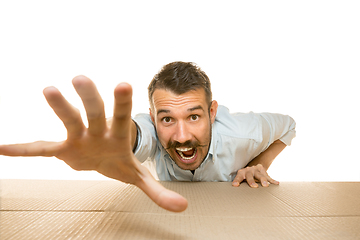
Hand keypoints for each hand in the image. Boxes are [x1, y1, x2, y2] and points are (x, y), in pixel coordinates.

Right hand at [0, 76, 187, 211]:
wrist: (102, 158)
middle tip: (80, 78)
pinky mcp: (61, 148)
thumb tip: (182, 207)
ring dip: (59, 107)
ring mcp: (78, 137)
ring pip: (69, 119)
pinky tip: (3, 148)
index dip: (123, 103)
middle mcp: (97, 131)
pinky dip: (23, 149)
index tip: (123, 83)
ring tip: (49, 89)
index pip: (123, 117)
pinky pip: (40, 148)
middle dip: (89, 97)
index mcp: (118, 136)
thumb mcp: (139, 177)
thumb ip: (158, 191)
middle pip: (94, 112)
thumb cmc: (120, 162)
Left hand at [231, 164, 278, 187]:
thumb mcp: (241, 178)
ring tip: (266, 186)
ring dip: (263, 180)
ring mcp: (256, 170)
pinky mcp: (263, 171)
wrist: (253, 166)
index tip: (235, 185)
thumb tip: (234, 196)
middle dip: (251, 181)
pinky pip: (268, 177)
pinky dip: (272, 181)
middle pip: (250, 175)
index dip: (237, 181)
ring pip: (260, 175)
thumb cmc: (245, 176)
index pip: (238, 177)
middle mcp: (249, 171)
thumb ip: (239, 184)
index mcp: (242, 173)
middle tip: (254, 187)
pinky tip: (277, 183)